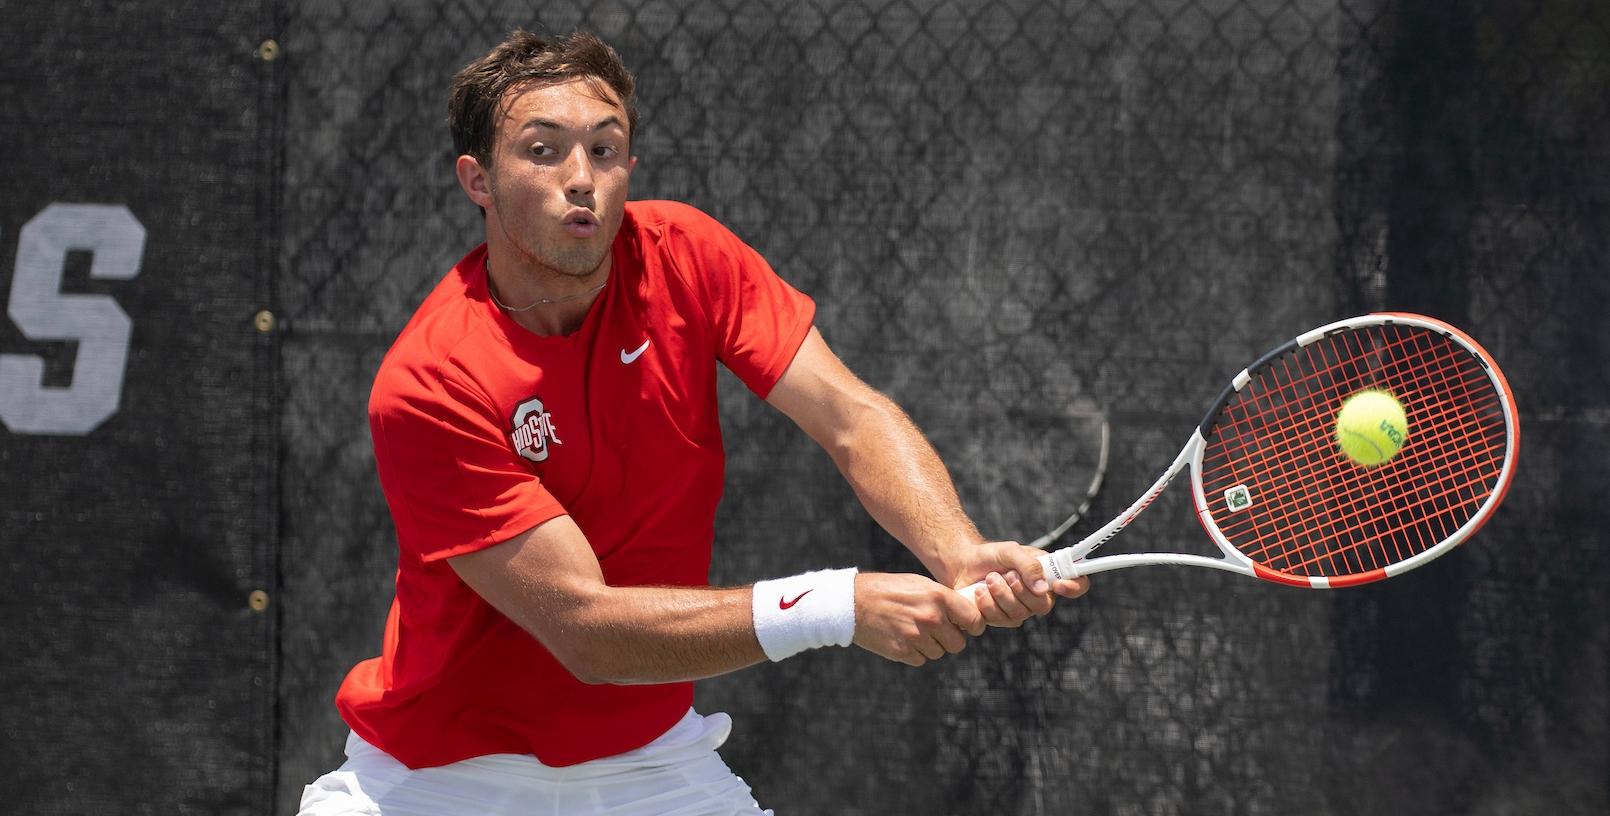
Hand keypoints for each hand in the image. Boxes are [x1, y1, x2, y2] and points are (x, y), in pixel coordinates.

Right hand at [851, 572, 984, 666]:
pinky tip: (902, 637)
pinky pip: (921, 659)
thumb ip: (943, 600)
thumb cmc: (889, 590)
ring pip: (939, 653)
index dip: (973, 626)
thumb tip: (965, 616)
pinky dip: (915, 653)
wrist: (853, 602)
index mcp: (938, 596)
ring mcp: (917, 636)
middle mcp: (931, 617)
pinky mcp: (903, 652)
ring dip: (931, 646)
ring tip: (914, 630)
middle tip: (937, 630)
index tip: (968, 627)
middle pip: (958, 643)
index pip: (974, 620)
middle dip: (950, 639)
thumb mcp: (920, 585)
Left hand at [952, 541, 1090, 627]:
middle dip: (1021, 590)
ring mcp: (1020, 610)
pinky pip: (1000, 619)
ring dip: (1001, 594)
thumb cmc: (990, 555)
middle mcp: (1038, 596)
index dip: (1074, 587)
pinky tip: (979, 591)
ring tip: (989, 579)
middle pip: (1043, 606)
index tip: (1059, 584)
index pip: (1076, 584)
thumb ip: (1028, 565)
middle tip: (1006, 575)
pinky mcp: (1001, 619)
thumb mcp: (1010, 551)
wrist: (963, 564)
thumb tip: (1043, 587)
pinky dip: (987, 603)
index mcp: (1047, 575)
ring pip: (1019, 614)